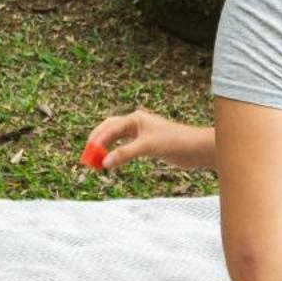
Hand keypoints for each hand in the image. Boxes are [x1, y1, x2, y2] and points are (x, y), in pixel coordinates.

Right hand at [85, 108, 212, 170]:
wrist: (195, 148)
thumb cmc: (174, 142)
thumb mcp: (147, 147)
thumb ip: (124, 153)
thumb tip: (104, 162)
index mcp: (135, 119)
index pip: (109, 128)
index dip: (98, 141)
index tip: (89, 154)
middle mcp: (136, 123)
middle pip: (109, 129)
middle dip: (97, 141)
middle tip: (87, 155)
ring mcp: (140, 133)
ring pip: (116, 138)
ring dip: (105, 147)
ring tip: (95, 159)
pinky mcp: (146, 144)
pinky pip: (124, 146)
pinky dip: (116, 152)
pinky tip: (111, 160)